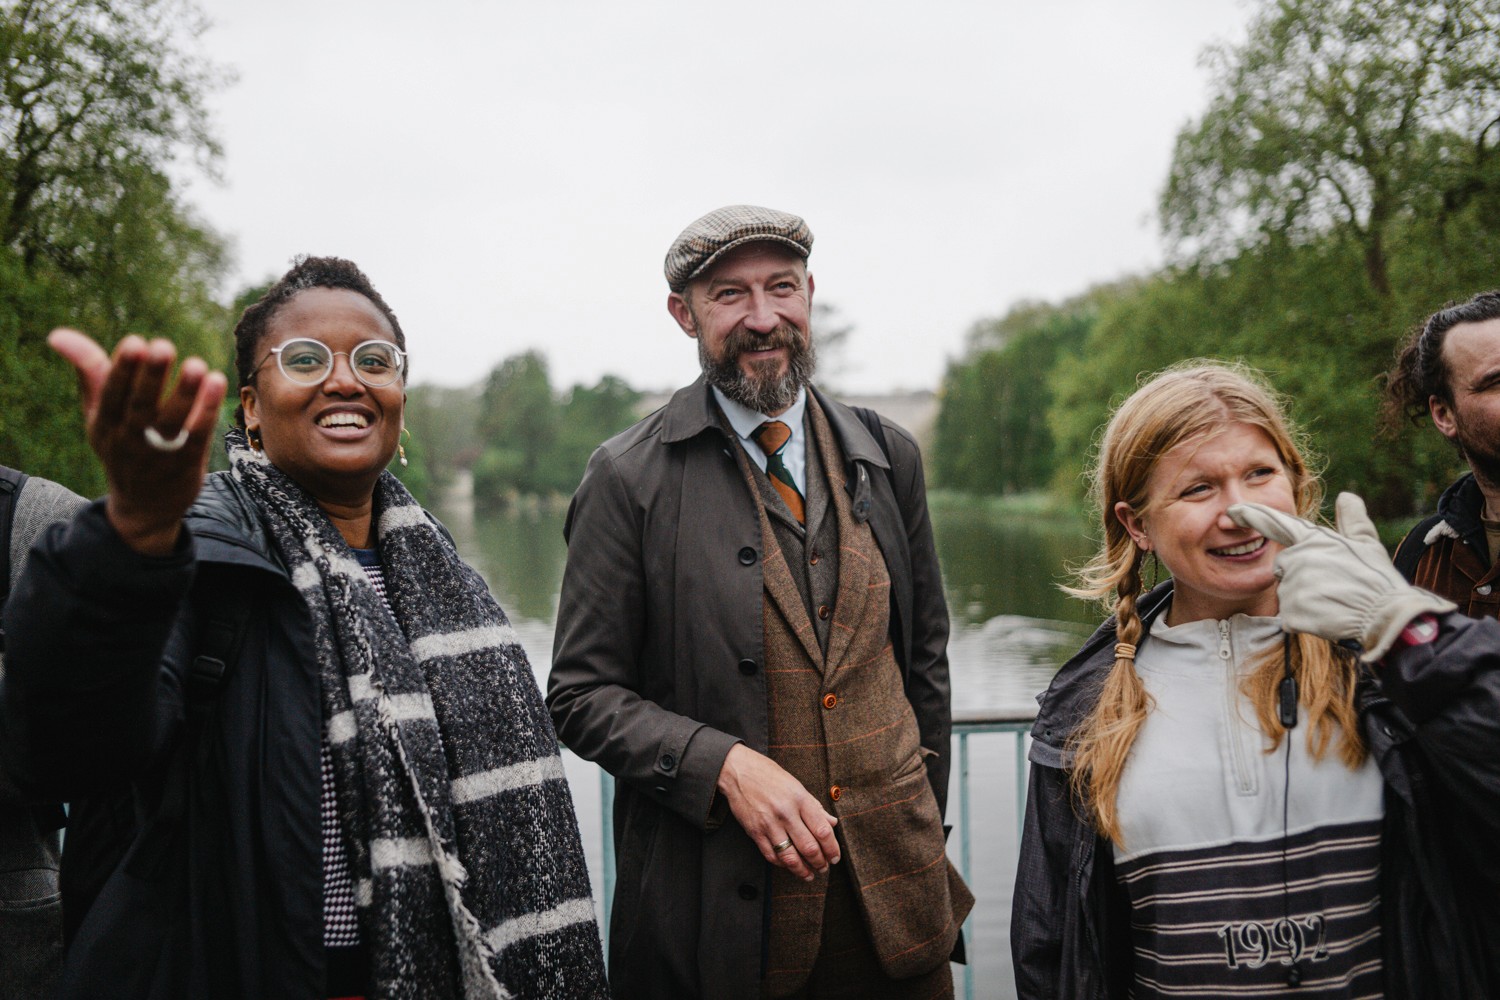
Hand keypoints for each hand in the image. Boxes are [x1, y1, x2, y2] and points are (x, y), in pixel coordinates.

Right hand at [50, 329, 227, 555]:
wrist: (144, 507)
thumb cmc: (121, 446)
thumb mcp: (99, 415)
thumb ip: (89, 373)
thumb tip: (57, 334)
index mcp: (104, 425)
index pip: (111, 396)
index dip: (122, 371)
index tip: (134, 342)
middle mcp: (129, 440)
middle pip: (141, 407)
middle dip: (151, 377)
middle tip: (163, 346)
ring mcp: (160, 454)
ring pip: (172, 422)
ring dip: (185, 393)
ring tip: (197, 364)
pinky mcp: (188, 462)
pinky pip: (197, 435)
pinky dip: (207, 410)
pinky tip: (217, 381)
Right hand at [716, 743, 839, 881]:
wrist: (738, 771)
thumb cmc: (769, 775)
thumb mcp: (796, 786)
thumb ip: (815, 806)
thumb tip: (832, 823)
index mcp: (800, 799)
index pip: (822, 830)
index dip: (832, 848)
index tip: (835, 857)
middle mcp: (786, 812)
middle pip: (809, 847)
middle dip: (820, 862)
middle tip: (824, 867)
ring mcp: (769, 823)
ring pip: (790, 856)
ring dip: (802, 870)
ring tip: (809, 874)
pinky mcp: (754, 832)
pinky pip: (771, 855)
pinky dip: (782, 864)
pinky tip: (789, 865)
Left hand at [1229, 492, 1454, 660]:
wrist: (1387, 617)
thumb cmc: (1378, 580)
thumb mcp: (1367, 544)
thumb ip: (1352, 520)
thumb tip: (1347, 496)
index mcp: (1313, 541)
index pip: (1276, 524)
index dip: (1252, 516)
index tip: (1231, 512)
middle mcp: (1297, 559)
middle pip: (1283, 568)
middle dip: (1302, 578)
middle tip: (1333, 586)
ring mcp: (1293, 586)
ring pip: (1287, 594)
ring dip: (1305, 601)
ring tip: (1333, 602)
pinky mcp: (1291, 613)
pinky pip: (1290, 617)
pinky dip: (1306, 621)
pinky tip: (1327, 619)